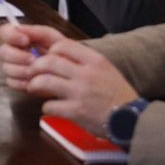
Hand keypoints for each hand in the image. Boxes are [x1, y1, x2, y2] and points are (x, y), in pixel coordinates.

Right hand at [0, 23, 68, 89]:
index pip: (4, 32)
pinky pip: (11, 82)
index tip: (25, 40)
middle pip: (3, 51)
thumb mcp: (57, 40)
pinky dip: (23, 82)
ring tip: (38, 72)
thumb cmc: (65, 57)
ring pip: (6, 67)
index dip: (11, 36)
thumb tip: (19, 27)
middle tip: (33, 59)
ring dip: (22, 70)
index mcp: (22, 38)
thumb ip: (39, 31)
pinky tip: (35, 81)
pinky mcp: (17, 82)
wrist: (72, 78)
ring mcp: (15, 67)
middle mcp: (16, 52)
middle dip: (18, 55)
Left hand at [23, 38, 138, 134]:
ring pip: (44, 82)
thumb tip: (58, 55)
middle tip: (32, 74)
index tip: (46, 57)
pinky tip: (50, 107)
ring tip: (34, 89)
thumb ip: (84, 61)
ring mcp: (80, 93)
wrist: (132, 120)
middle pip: (48, 62)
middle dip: (35, 67)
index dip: (49, 50)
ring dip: (34, 85)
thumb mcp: (106, 69)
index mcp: (95, 60)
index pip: (63, 45)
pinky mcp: (76, 111)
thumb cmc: (117, 94)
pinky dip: (46, 107)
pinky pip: (50, 105)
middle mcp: (87, 74)